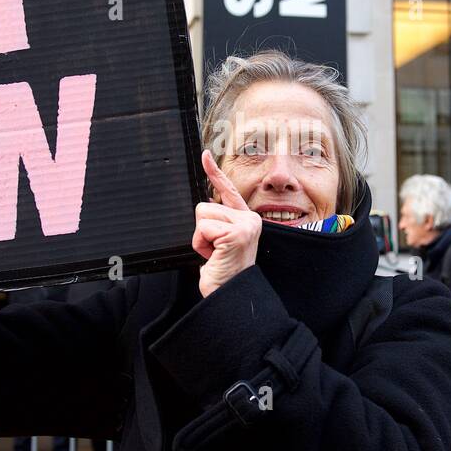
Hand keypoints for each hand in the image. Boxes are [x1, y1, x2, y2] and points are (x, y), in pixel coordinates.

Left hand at [193, 149, 261, 297]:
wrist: (229, 295)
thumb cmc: (223, 271)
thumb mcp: (220, 241)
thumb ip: (217, 222)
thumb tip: (205, 204)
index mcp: (246, 218)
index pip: (227, 190)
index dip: (215, 172)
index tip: (206, 155)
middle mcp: (250, 218)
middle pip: (205, 205)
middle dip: (201, 230)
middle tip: (214, 250)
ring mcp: (245, 225)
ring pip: (202, 215)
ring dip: (200, 238)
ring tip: (214, 254)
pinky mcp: (237, 233)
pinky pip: (203, 228)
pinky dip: (201, 244)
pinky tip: (214, 256)